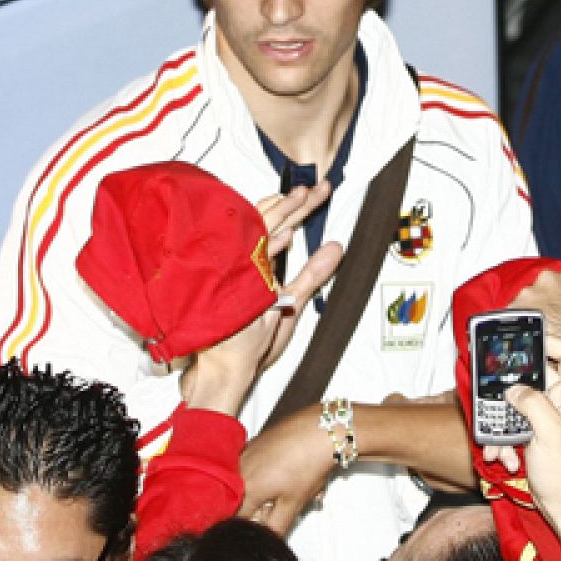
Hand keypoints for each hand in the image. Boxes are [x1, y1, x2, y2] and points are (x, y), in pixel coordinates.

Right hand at [181, 186, 343, 415]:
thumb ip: (313, 274)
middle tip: (316, 187)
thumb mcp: (292, 303)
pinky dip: (263, 250)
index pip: (277, 225)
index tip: (317, 191)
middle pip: (268, 224)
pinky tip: (283, 236)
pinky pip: (245, 263)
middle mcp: (244, 265)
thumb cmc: (251, 342)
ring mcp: (234, 275)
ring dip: (280, 215)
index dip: (298, 207)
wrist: (223, 373)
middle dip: (294, 204)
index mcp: (256, 263)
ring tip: (302, 197)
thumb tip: (337, 246)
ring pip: (255, 235)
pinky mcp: (228, 290)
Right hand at [239, 408, 336, 534]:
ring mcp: (244, 454)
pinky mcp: (252, 443)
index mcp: (245, 489)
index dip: (253, 524)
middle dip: (258, 507)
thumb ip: (276, 526)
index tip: (267, 521)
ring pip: (245, 483)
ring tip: (285, 484)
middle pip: (239, 501)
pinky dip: (263, 474)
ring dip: (261, 490)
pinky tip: (284, 471)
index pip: (237, 519)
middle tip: (279, 503)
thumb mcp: (294, 503)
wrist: (322, 428)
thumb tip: (267, 539)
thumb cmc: (309, 462)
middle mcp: (238, 471)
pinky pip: (250, 466)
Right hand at [491, 337, 560, 492]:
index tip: (527, 338)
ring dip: (503, 420)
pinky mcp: (534, 430)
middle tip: (495, 384)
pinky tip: (503, 456)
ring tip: (497, 441)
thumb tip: (515, 389)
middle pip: (537, 376)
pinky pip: (514, 423)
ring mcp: (549, 416)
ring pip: (520, 402)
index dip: (552, 341)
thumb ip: (533, 404)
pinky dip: (503, 438)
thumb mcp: (550, 434)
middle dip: (514, 386)